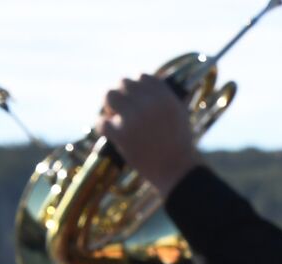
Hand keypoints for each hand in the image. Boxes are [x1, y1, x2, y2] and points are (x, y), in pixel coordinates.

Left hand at [96, 74, 200, 195]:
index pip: (141, 76)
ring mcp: (133, 118)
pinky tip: (112, 135)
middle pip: (122, 83)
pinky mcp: (120, 134)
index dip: (136, 86)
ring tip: (116, 119)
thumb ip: (164, 97)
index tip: (136, 97)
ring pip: (109, 96)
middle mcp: (149, 104)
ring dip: (110, 107)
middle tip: (124, 110)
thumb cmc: (179, 144)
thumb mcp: (180, 114)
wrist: (177, 171)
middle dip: (122, 95)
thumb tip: (144, 84)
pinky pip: (101, 122)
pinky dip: (104, 128)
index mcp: (165, 97)